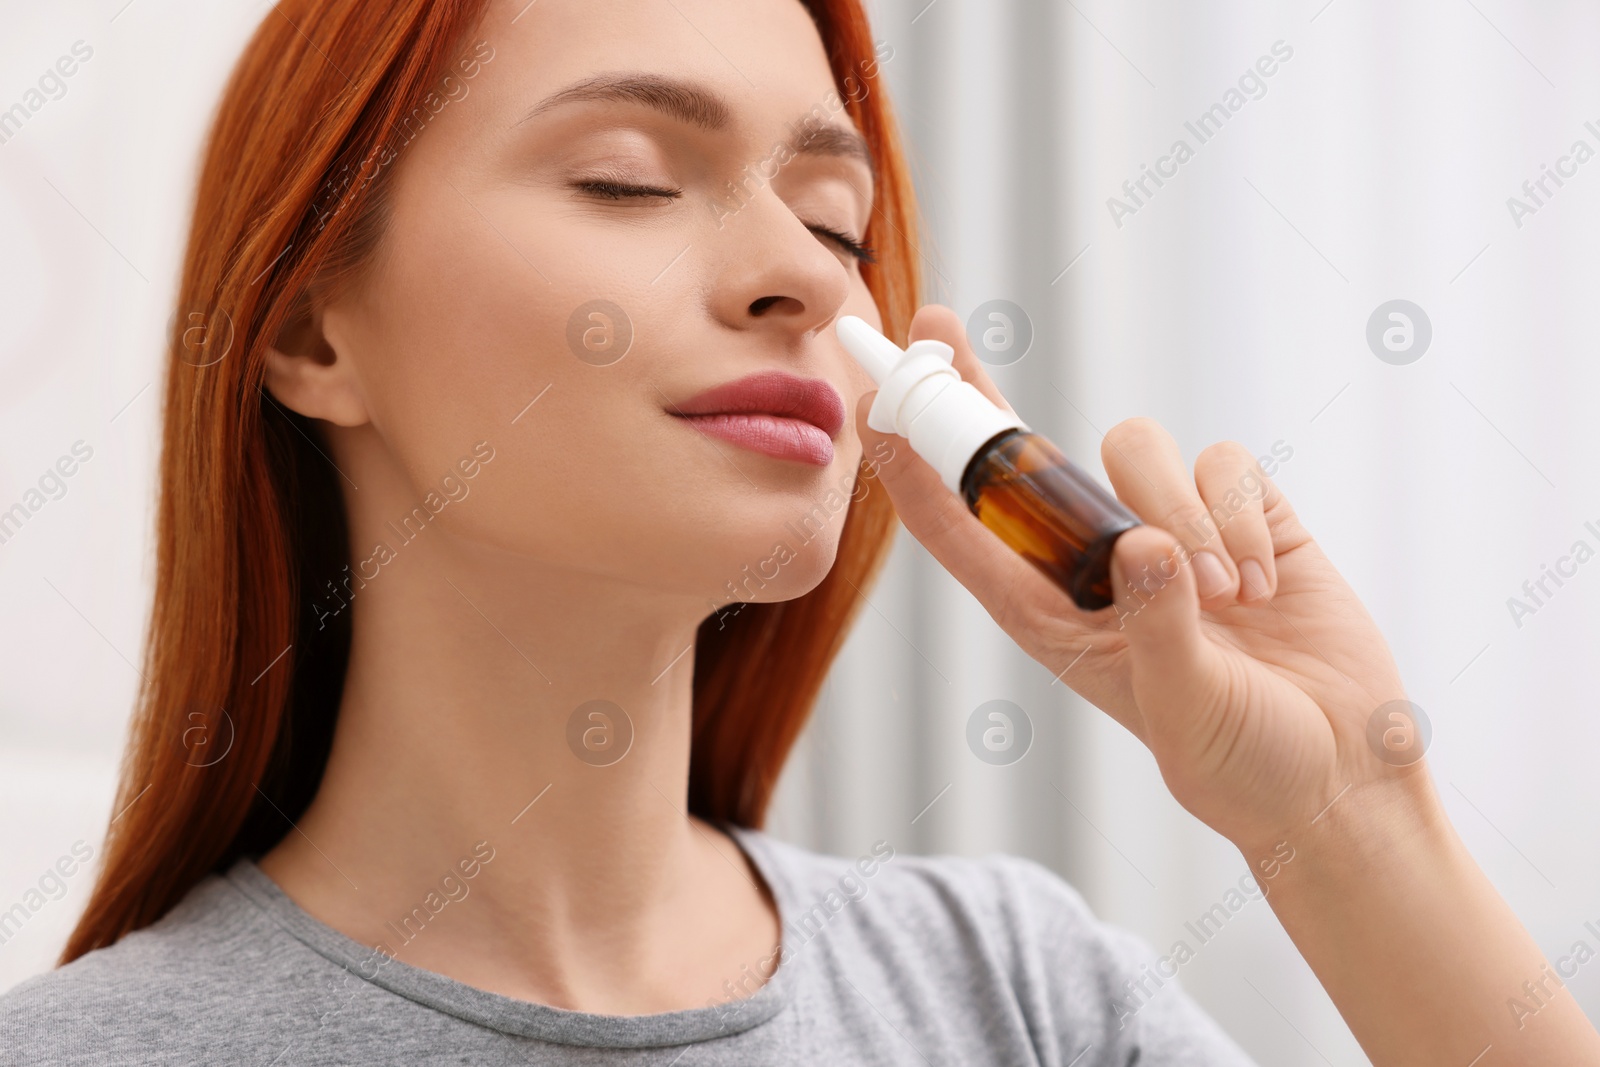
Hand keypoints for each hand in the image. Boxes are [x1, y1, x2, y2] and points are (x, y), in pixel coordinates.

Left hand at [854, 303, 1421, 854]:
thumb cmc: (1243, 761)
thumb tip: (1142, 545)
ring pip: (1133, 446)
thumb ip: (1160, 629)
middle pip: (1019, 457)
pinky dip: (1241, 518)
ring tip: (1229, 599)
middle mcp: (1095, 564)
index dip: (915, 467)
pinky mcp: (1238, 513)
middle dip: (979, 395)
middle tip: (936, 329)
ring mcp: (1167, 530)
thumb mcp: (1185, 708)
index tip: (875, 405)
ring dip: (1184, 513)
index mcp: (1049, 616)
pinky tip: (1265, 586)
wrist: (1341, 773)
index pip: (962, 530)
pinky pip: (1219, 462)